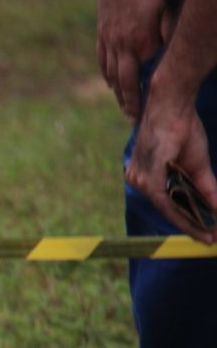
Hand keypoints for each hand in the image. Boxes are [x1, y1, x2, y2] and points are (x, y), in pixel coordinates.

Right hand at [96, 0, 164, 118]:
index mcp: (140, 43)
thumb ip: (164, 34)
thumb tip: (165, 55)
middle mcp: (122, 48)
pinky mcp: (101, 37)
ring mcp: (109, 43)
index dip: (142, 97)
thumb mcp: (163, 12)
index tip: (145, 113)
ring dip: (117, 94)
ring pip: (112, 75)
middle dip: (128, 103)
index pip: (142, 78)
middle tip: (132, 120)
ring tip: (123, 107)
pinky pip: (103, 62)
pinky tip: (111, 85)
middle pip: (124, 83)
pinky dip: (107, 76)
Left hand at [126, 102, 216, 242]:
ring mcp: (140, 180)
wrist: (173, 107)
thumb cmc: (182, 130)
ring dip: (190, 222)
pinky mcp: (147, 177)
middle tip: (209, 239)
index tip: (204, 235)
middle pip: (168, 209)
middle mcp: (138, 180)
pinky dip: (183, 214)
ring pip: (168, 209)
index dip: (187, 221)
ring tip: (208, 234)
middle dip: (191, 225)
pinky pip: (166, 203)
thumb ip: (205, 188)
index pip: (166, 204)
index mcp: (145, 177)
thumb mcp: (197, 165)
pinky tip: (199, 224)